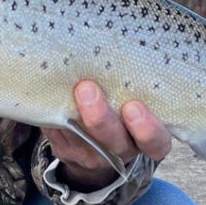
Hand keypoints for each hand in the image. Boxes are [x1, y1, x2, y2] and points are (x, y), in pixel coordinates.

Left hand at [41, 80, 171, 190]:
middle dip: (99, 116)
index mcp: (145, 139)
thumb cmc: (123, 115)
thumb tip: (116, 48)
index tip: (133, 106)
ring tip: (63, 88)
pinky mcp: (66, 152)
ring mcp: (92, 155)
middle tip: (87, 88)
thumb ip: (132, 88)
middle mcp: (121, 151)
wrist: (97, 148)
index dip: (147, 128)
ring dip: (70, 113)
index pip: (155, 141)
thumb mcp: (135, 104)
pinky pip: (58, 134)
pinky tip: (50, 95)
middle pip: (113, 141)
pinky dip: (53, 114)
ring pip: (81, 139)